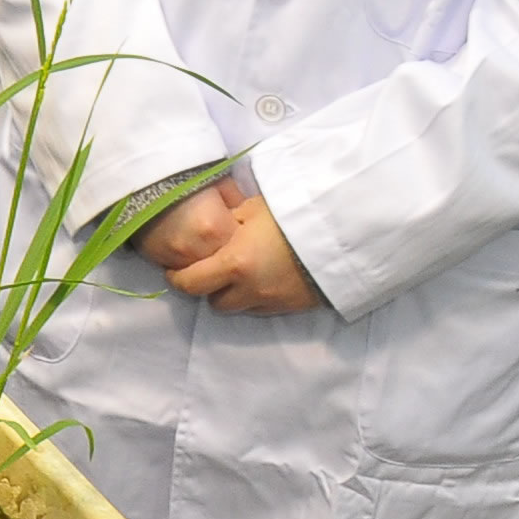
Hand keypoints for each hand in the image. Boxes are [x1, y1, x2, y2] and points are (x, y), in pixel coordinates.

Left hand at [147, 176, 320, 315]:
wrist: (343, 232)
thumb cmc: (293, 215)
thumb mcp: (252, 209)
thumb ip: (225, 224)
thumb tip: (211, 227)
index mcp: (234, 264)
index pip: (190, 284)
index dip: (177, 279)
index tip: (175, 270)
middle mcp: (250, 290)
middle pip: (215, 303)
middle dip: (209, 289)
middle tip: (212, 270)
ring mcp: (274, 302)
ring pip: (240, 309)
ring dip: (234, 296)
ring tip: (240, 274)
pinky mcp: (295, 307)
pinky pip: (265, 309)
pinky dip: (257, 298)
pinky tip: (265, 278)